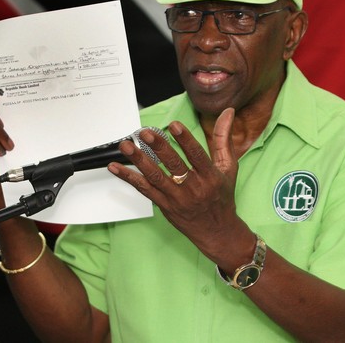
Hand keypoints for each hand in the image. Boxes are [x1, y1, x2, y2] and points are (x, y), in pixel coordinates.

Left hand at [108, 108, 245, 254]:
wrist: (216, 231)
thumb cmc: (222, 197)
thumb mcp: (228, 167)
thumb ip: (223, 139)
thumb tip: (228, 112)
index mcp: (210, 176)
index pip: (197, 156)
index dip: (186, 140)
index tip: (174, 126)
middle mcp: (193, 188)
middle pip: (174, 166)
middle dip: (159, 148)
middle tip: (145, 133)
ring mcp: (176, 198)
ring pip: (156, 178)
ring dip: (139, 161)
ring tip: (126, 146)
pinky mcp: (164, 205)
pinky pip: (144, 190)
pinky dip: (128, 177)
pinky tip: (115, 167)